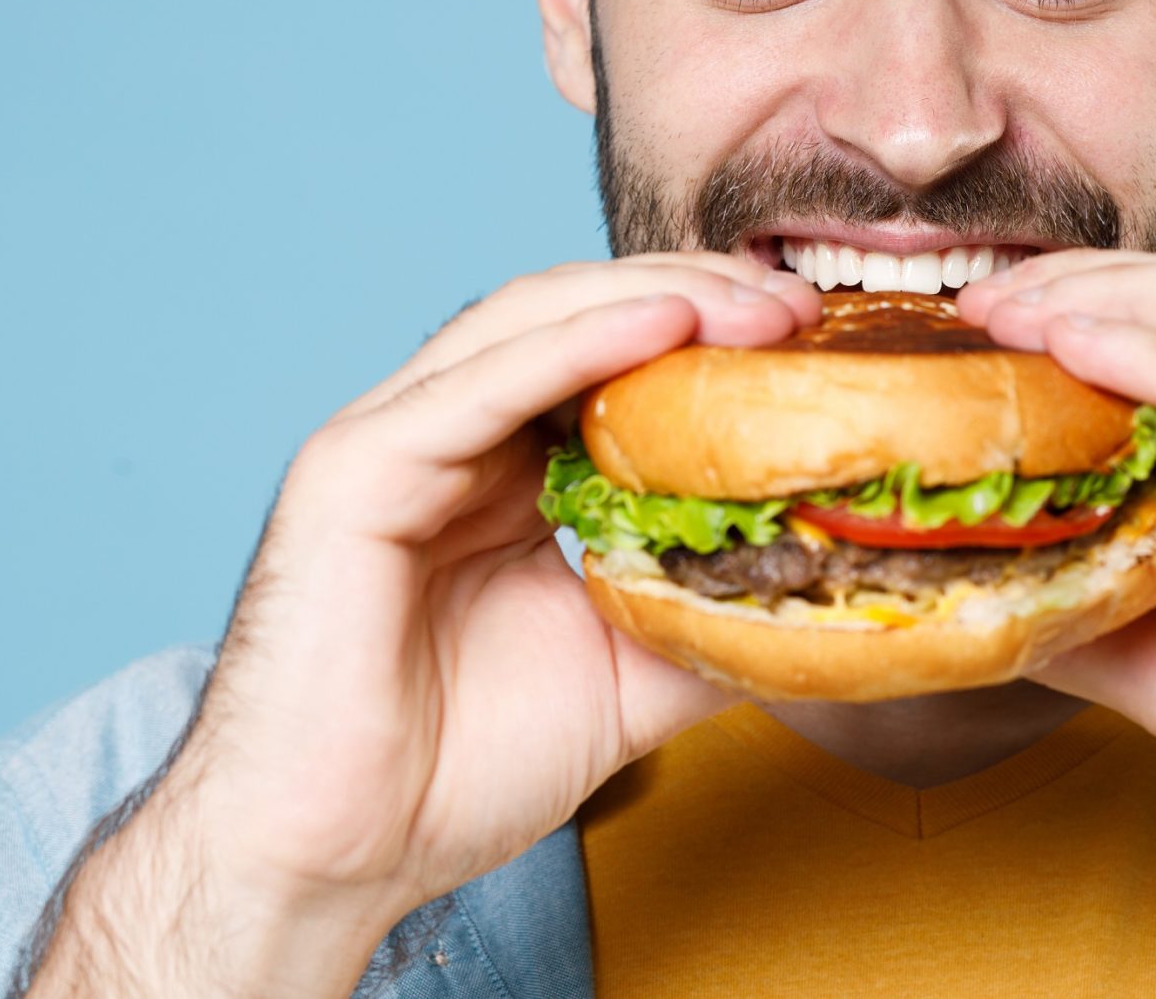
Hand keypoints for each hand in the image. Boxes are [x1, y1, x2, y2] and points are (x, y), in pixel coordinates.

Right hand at [28, 254, 817, 997]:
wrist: (336, 858)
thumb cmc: (452, 774)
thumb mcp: (626, 681)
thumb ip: (706, 622)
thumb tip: (819, 596)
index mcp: (500, 472)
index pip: (608, 358)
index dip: (708, 335)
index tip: (810, 341)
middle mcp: (444, 437)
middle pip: (577, 318)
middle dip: (695, 297)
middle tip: (799, 308)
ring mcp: (392, 441)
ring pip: (530, 325)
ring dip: (652, 302)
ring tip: (751, 307)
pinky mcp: (353, 468)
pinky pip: (479, 387)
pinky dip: (577, 346)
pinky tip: (662, 323)